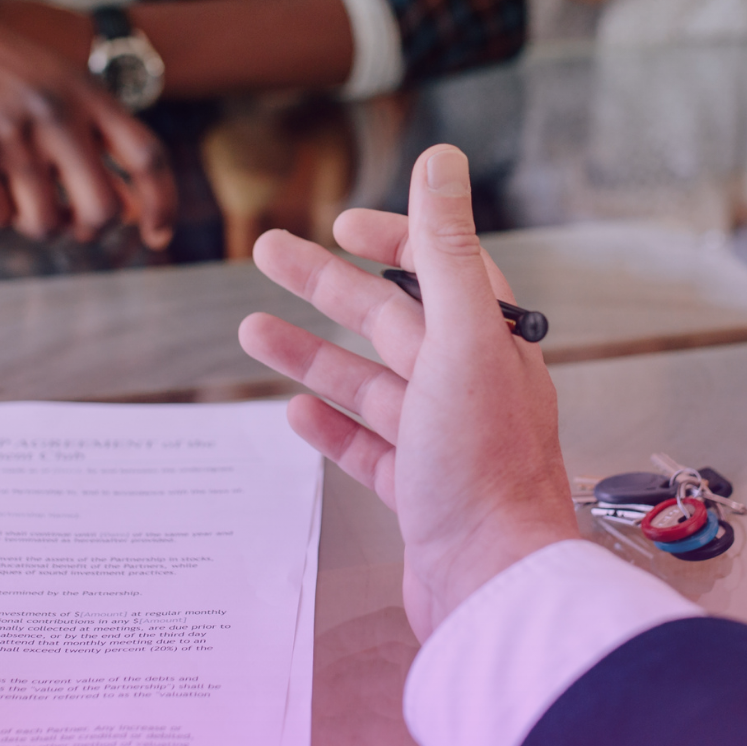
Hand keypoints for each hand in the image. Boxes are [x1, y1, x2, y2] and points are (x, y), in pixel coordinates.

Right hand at [0, 0, 175, 247]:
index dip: (162, 204)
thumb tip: (133, 210)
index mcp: (88, 96)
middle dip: (91, 231)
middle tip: (76, 226)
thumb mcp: (62, 87)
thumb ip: (99, 139)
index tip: (158, 236)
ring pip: (46, 224)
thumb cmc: (3, 73)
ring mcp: (12, 136)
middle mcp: (56, 116)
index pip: (147, 157)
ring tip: (26, 204)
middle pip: (102, 209)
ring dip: (38, 227)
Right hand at [239, 145, 579, 638]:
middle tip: (265, 254)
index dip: (395, 240)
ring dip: (311, 353)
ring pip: (369, 383)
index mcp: (490, 344)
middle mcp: (471, 387)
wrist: (496, 585)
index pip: (442, 270)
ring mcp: (444, 442)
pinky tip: (293, 413)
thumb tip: (442, 160)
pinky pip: (368, 448)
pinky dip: (330, 426)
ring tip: (250, 330)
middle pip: (392, 321)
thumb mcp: (461, 340)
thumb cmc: (484, 465)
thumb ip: (445, 250)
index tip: (342, 226)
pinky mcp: (420, 494)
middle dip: (327, 286)